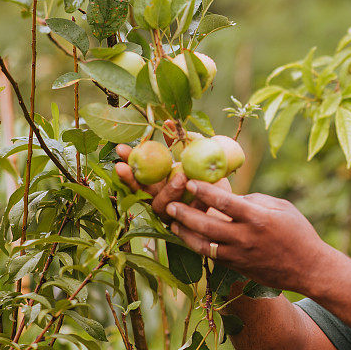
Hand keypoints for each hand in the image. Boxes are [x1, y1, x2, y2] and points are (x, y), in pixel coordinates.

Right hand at [114, 121, 230, 222]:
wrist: (229, 205)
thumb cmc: (207, 178)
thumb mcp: (195, 157)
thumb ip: (181, 143)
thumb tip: (169, 122)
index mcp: (156, 186)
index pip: (135, 175)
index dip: (127, 163)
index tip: (121, 148)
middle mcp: (159, 201)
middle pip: (140, 193)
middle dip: (134, 179)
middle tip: (134, 165)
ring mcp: (172, 216)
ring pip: (163, 206)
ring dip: (169, 190)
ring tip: (182, 176)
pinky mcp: (188, 226)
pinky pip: (189, 214)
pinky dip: (196, 201)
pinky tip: (204, 191)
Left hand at [165, 180, 332, 292]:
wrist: (308, 268)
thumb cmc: (299, 233)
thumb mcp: (282, 207)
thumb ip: (255, 200)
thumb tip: (231, 197)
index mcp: (258, 218)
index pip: (224, 202)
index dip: (204, 191)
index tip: (190, 182)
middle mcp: (245, 238)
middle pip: (206, 225)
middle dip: (184, 214)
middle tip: (169, 204)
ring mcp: (239, 255)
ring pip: (203, 245)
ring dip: (184, 233)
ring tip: (172, 223)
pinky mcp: (238, 268)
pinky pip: (211, 256)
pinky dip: (198, 246)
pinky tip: (189, 238)